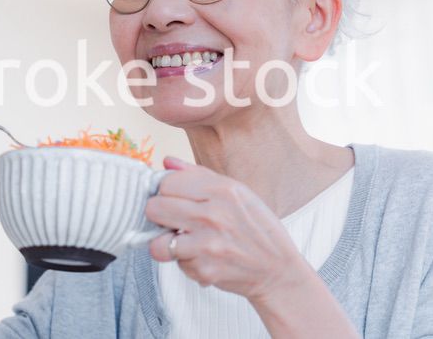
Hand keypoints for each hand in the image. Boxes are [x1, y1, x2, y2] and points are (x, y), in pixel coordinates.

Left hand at [146, 157, 306, 303]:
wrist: (278, 269)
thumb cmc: (257, 228)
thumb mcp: (238, 192)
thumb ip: (198, 175)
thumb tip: (166, 162)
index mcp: (222, 189)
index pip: (166, 183)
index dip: (166, 192)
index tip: (174, 200)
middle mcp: (214, 214)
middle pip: (154, 208)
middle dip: (160, 216)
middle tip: (175, 221)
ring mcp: (208, 244)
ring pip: (157, 242)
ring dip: (167, 244)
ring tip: (183, 241)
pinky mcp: (205, 270)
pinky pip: (176, 263)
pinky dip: (185, 262)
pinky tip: (202, 257)